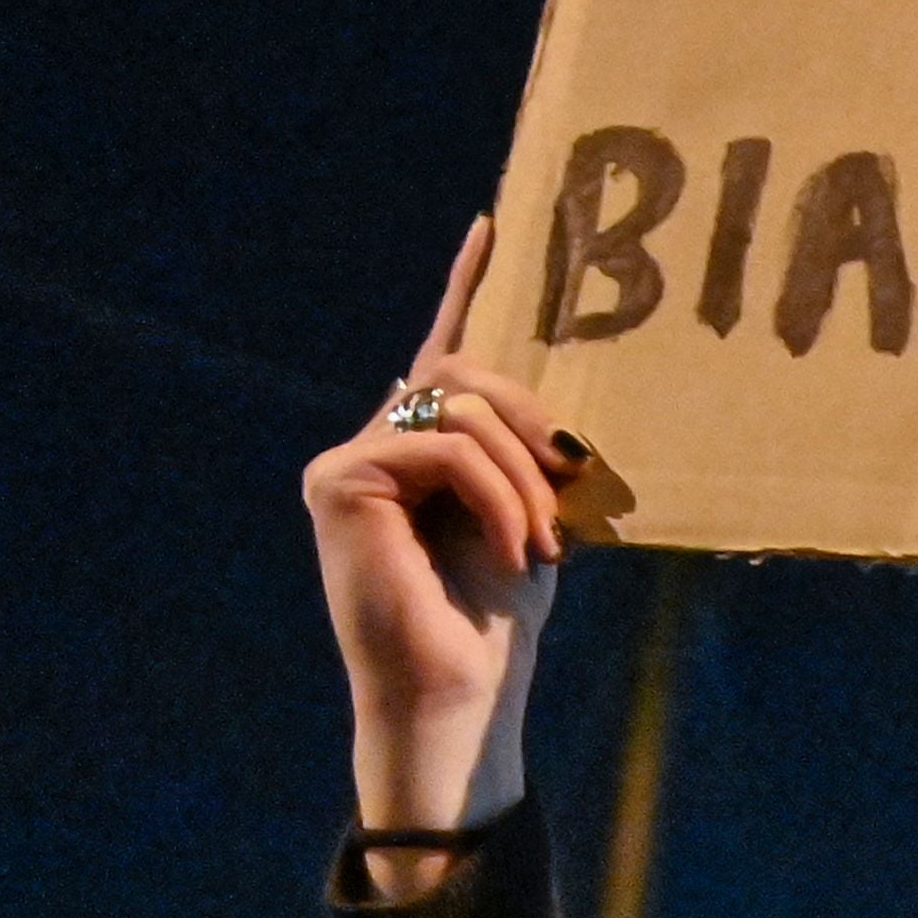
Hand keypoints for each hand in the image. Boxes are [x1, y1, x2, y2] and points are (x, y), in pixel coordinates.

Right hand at [301, 221, 576, 850]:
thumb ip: (526, 457)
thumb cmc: (494, 620)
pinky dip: (497, 494)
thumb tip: (545, 409)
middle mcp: (377, 440)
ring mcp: (349, 458)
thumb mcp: (532, 520)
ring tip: (544, 544)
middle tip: (578, 494)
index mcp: (424, 446)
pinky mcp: (338, 479)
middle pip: (470, 375)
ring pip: (462, 409)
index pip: (444, 349)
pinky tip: (516, 547)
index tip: (496, 225)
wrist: (459, 693)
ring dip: (526, 478)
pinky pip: (444, 446)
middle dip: (539, 427)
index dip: (468, 283)